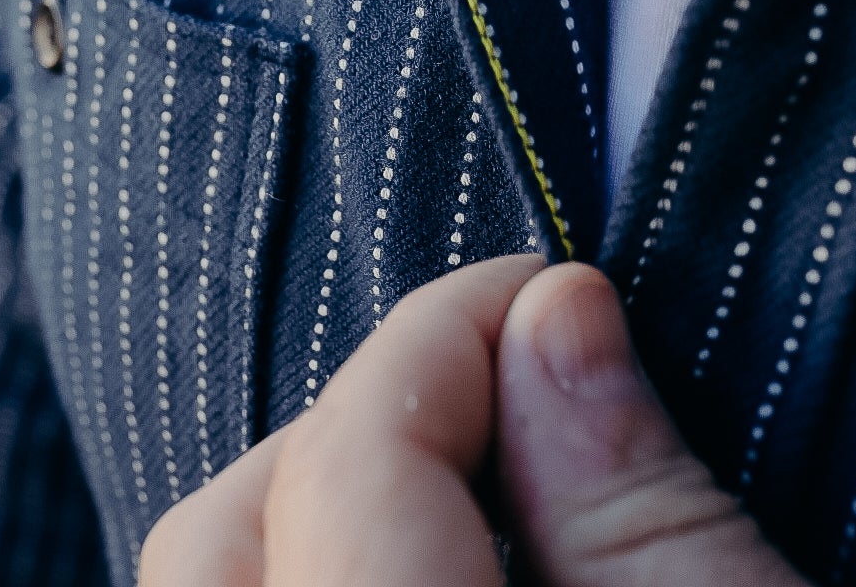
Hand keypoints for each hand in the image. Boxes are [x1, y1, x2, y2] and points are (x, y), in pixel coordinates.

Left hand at [139, 255, 806, 586]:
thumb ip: (642, 513)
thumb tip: (557, 315)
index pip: (348, 471)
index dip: (453, 338)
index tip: (561, 297)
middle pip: (214, 542)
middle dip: (359, 421)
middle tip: (510, 389)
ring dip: (323, 509)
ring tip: (477, 480)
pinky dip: (313, 580)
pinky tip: (440, 570)